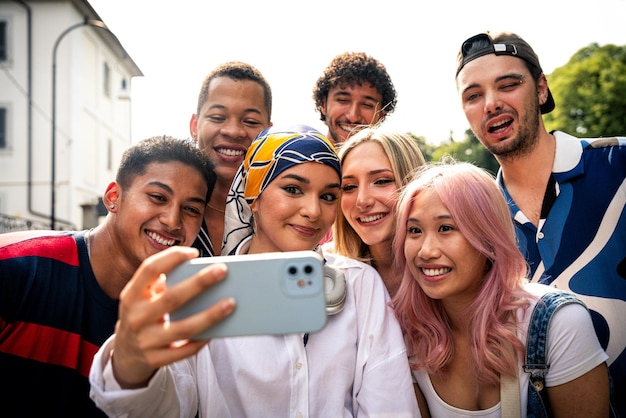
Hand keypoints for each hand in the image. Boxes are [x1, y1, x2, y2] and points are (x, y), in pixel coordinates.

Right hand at [110, 246, 235, 388]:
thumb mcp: (143, 297)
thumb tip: (202, 271)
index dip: (172, 258)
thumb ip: (162, 283)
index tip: (194, 252)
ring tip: (231, 303)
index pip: (150, 269)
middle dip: (199, 283)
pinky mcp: (155, 360)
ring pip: (184, 328)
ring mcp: (145, 341)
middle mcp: (135, 317)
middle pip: (172, 298)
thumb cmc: (143, 314)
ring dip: (210, 315)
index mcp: (131, 295)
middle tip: (223, 270)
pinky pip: (185, 350)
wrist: (125, 353)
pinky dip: (203, 339)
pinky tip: (220, 328)